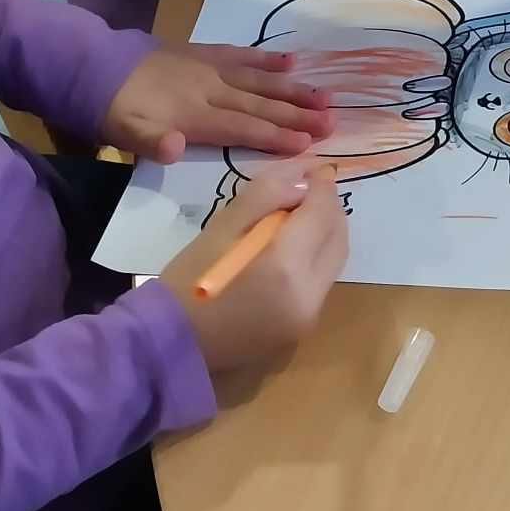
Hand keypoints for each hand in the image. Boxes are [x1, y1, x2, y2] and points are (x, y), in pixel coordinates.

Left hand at [102, 44, 332, 162]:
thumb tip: (176, 148)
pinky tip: (289, 61)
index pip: (243, 129)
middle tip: (333, 121)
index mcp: (195, 115)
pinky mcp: (203, 53)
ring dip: (292, 88)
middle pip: (260, 105)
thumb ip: (151, 142)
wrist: (94, 66)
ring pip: (258, 80)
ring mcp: (209, 68)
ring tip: (324, 94)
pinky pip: (240, 55)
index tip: (310, 143)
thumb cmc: (114, 110)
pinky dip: (265, 59)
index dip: (276, 136)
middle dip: (298, 114)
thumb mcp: (124, 133)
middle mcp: (210, 89)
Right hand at [161, 159, 347, 375]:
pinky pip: (320, 283)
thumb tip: (303, 178)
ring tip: (298, 216)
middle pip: (337, 240)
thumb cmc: (188, 279)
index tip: (314, 169)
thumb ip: (266, 194)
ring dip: (325, 234)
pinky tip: (291, 249)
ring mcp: (308, 317)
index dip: (322, 187)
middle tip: (309, 190)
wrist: (171, 342)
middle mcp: (308, 294)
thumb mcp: (222, 226)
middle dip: (329, 210)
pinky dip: (314, 259)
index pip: (322, 214)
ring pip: (334, 262)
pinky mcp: (302, 329)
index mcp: (285, 266)